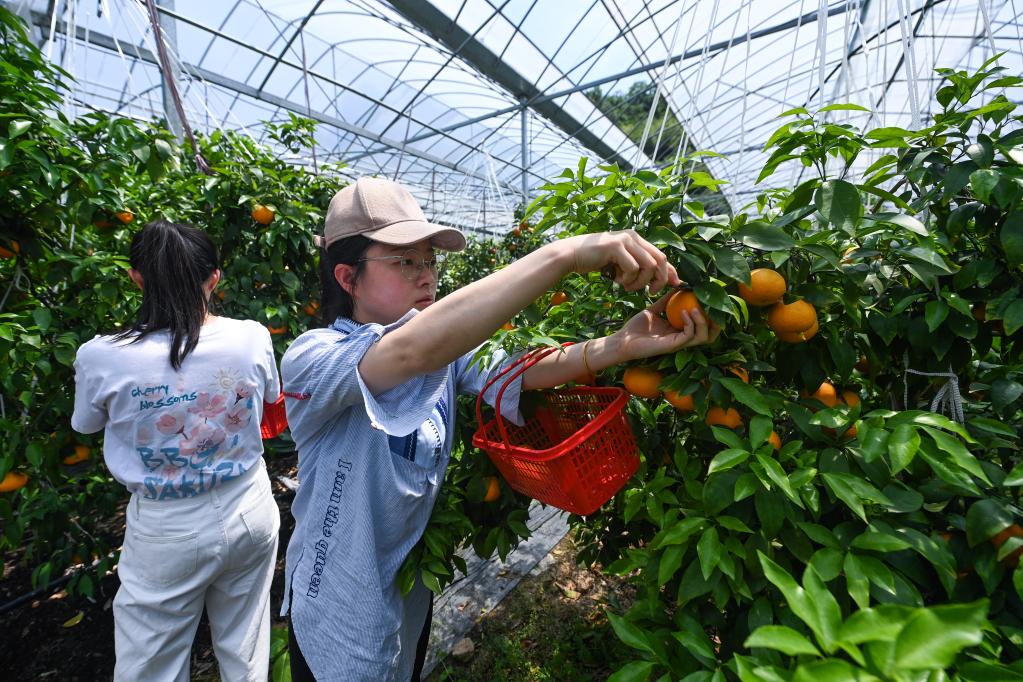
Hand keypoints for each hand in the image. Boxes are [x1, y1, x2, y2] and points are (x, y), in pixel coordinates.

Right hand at [565, 230, 680, 292]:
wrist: (571, 255)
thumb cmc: (595, 261)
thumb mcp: (620, 264)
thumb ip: (637, 267)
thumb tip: (658, 279)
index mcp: (636, 239)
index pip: (660, 255)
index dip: (670, 271)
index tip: (676, 284)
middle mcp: (633, 237)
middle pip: (659, 260)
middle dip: (660, 279)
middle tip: (651, 292)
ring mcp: (625, 240)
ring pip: (647, 266)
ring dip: (639, 282)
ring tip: (626, 286)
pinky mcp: (616, 247)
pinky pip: (632, 268)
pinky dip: (627, 279)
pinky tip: (616, 280)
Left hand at [610, 291, 720, 361]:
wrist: (622, 340)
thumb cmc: (636, 327)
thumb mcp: (654, 309)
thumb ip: (666, 300)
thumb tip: (678, 286)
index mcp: (681, 331)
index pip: (705, 326)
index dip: (713, 315)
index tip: (711, 299)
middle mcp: (683, 339)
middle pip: (710, 335)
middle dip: (717, 323)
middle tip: (714, 307)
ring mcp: (679, 344)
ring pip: (703, 337)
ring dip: (703, 321)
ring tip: (695, 307)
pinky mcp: (672, 346)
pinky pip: (688, 336)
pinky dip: (690, 323)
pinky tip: (684, 311)